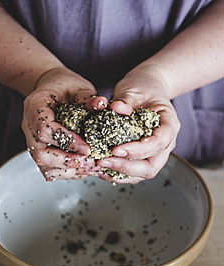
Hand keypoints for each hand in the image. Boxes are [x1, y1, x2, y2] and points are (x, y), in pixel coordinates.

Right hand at [22, 67, 107, 180]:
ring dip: (69, 170)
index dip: (66, 140)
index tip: (86, 147)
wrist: (53, 91)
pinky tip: (86, 168)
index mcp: (34, 107)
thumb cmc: (64, 87)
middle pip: (41, 154)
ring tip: (91, 166)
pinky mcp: (43, 153)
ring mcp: (34, 143)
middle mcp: (30, 128)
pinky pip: (52, 171)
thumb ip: (87, 97)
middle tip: (90, 160)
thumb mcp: (77, 86)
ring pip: (45, 167)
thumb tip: (101, 105)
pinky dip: (70, 172)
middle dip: (67, 161)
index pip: (44, 130)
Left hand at [96, 66, 180, 183]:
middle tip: (104, 160)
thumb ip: (126, 100)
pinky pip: (133, 173)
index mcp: (169, 125)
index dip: (138, 150)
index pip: (159, 143)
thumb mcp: (134, 89)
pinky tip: (101, 169)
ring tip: (99, 166)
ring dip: (120, 173)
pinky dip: (117, 174)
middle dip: (126, 167)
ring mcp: (156, 153)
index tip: (116, 149)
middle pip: (151, 166)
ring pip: (142, 173)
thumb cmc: (143, 88)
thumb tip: (116, 108)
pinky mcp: (143, 158)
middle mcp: (165, 143)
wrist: (147, 90)